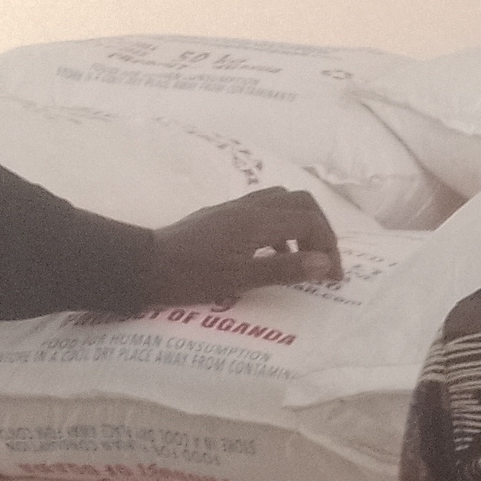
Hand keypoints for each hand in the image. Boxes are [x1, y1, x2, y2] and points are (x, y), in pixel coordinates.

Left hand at [141, 187, 342, 308]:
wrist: (146, 264)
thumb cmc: (191, 276)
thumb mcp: (240, 279)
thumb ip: (285, 269)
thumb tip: (325, 263)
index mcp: (257, 220)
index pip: (309, 222)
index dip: (329, 247)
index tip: (333, 277)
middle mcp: (249, 205)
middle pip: (301, 202)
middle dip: (321, 229)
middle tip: (325, 261)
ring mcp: (235, 207)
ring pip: (283, 201)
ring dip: (301, 225)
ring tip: (304, 259)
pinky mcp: (224, 214)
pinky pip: (265, 209)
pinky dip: (281, 228)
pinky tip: (275, 255)